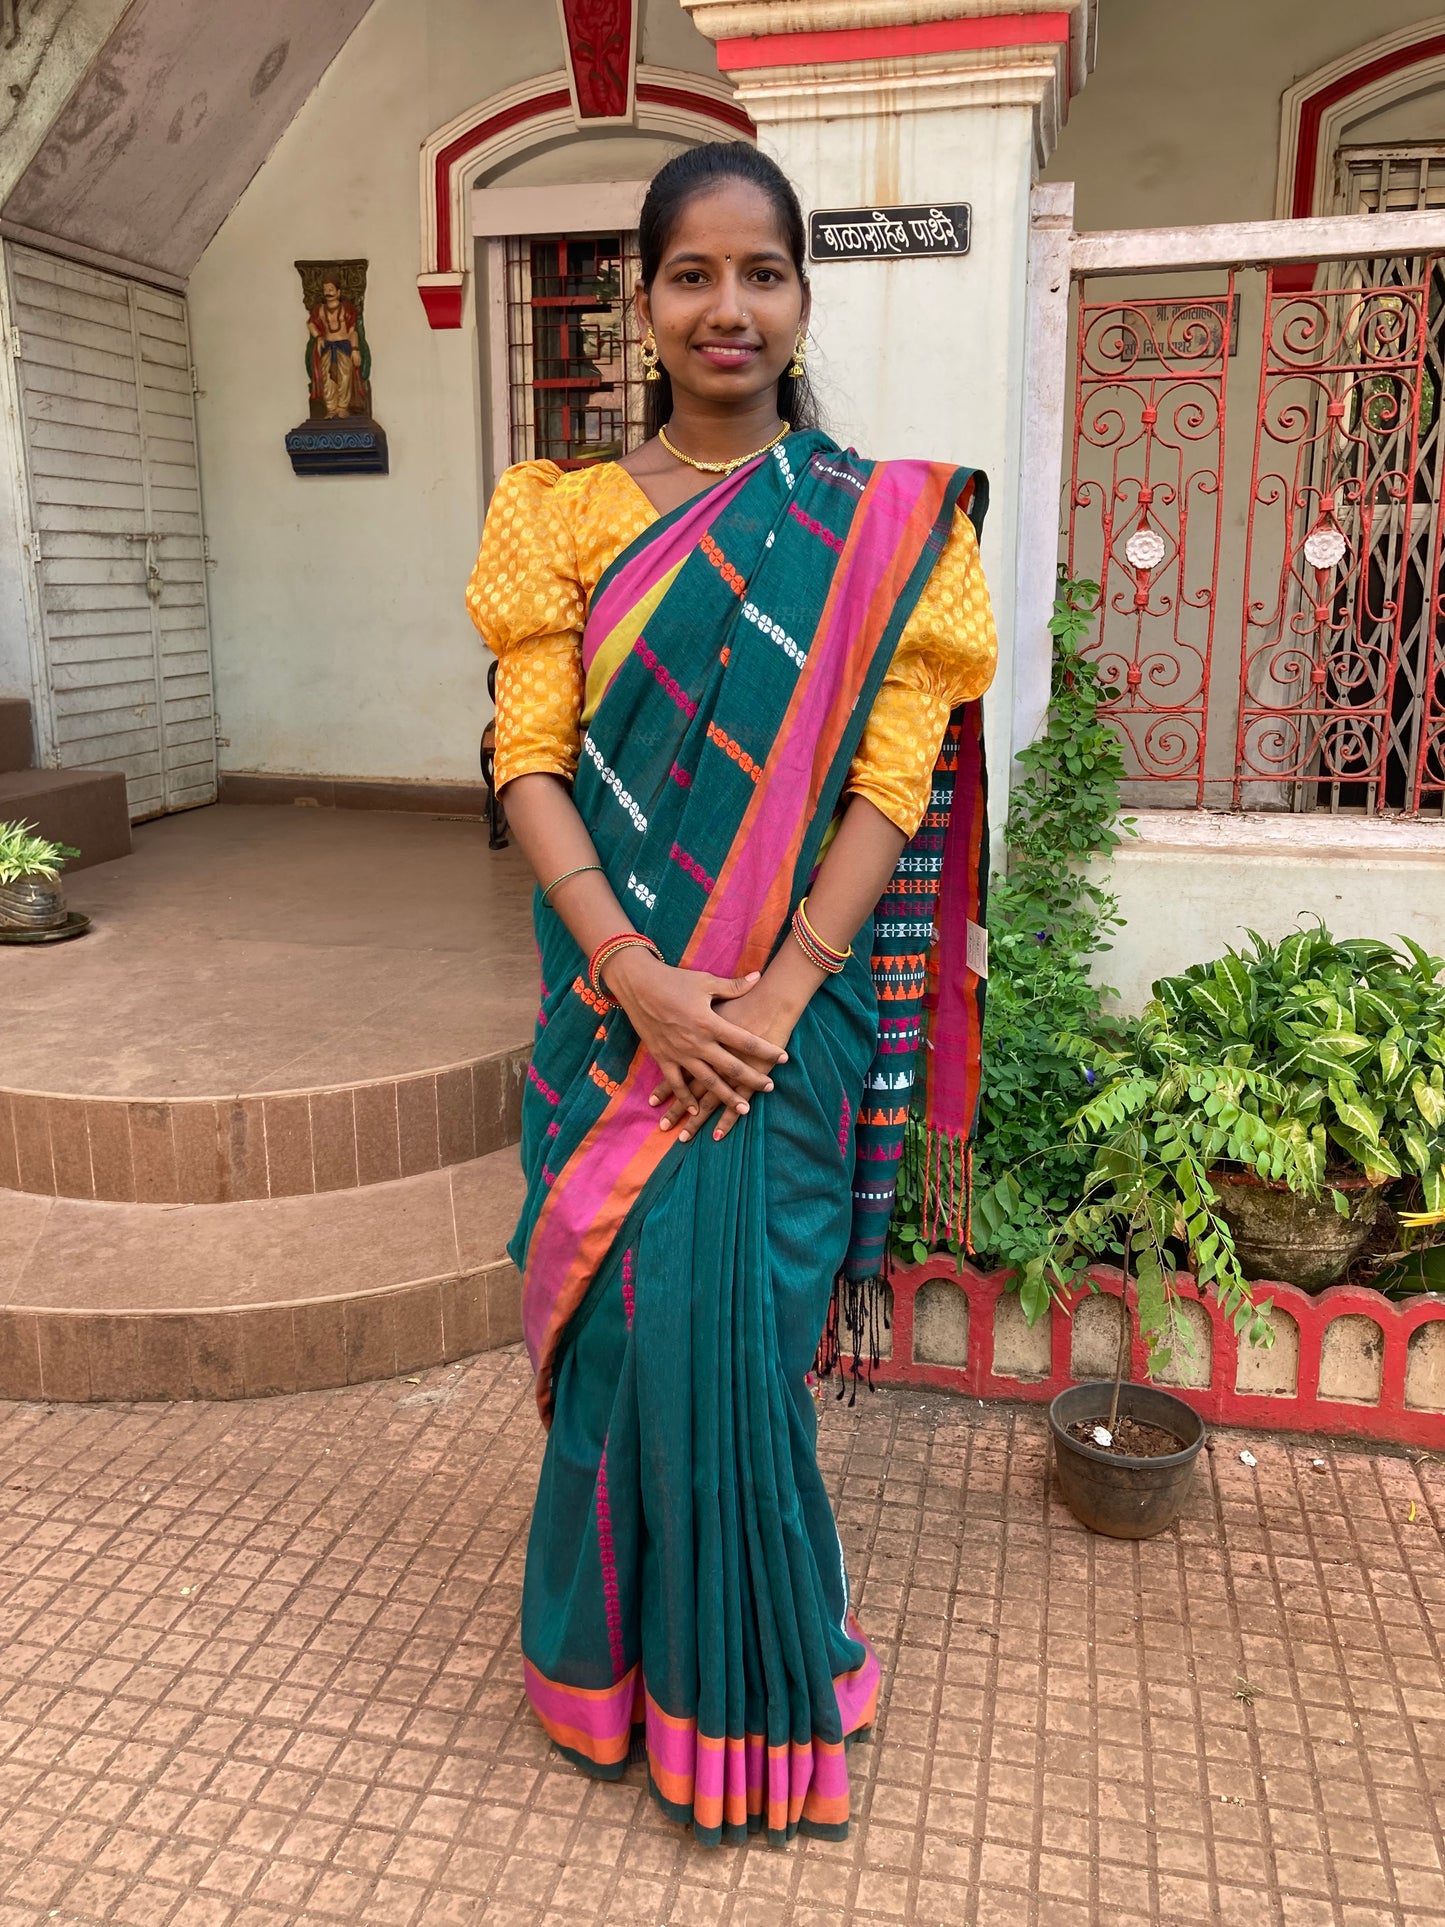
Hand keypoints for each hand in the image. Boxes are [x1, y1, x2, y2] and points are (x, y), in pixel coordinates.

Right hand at [602, 949, 788, 1125]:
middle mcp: (697, 1042)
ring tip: (743, 1108)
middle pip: (730, 1067)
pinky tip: (696, 1111)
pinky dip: (686, 1098)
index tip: (784, 1058)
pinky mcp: (663, 1057)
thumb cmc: (674, 980)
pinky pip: (676, 1083)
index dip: (766, 1050)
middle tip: (769, 1088)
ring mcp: (679, 1053)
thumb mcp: (706, 981)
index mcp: (710, 1022)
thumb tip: (760, 977)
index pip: (745, 1041)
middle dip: (752, 1079)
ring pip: (707, 1081)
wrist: (638, 985)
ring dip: (726, 1097)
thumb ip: (734, 986)